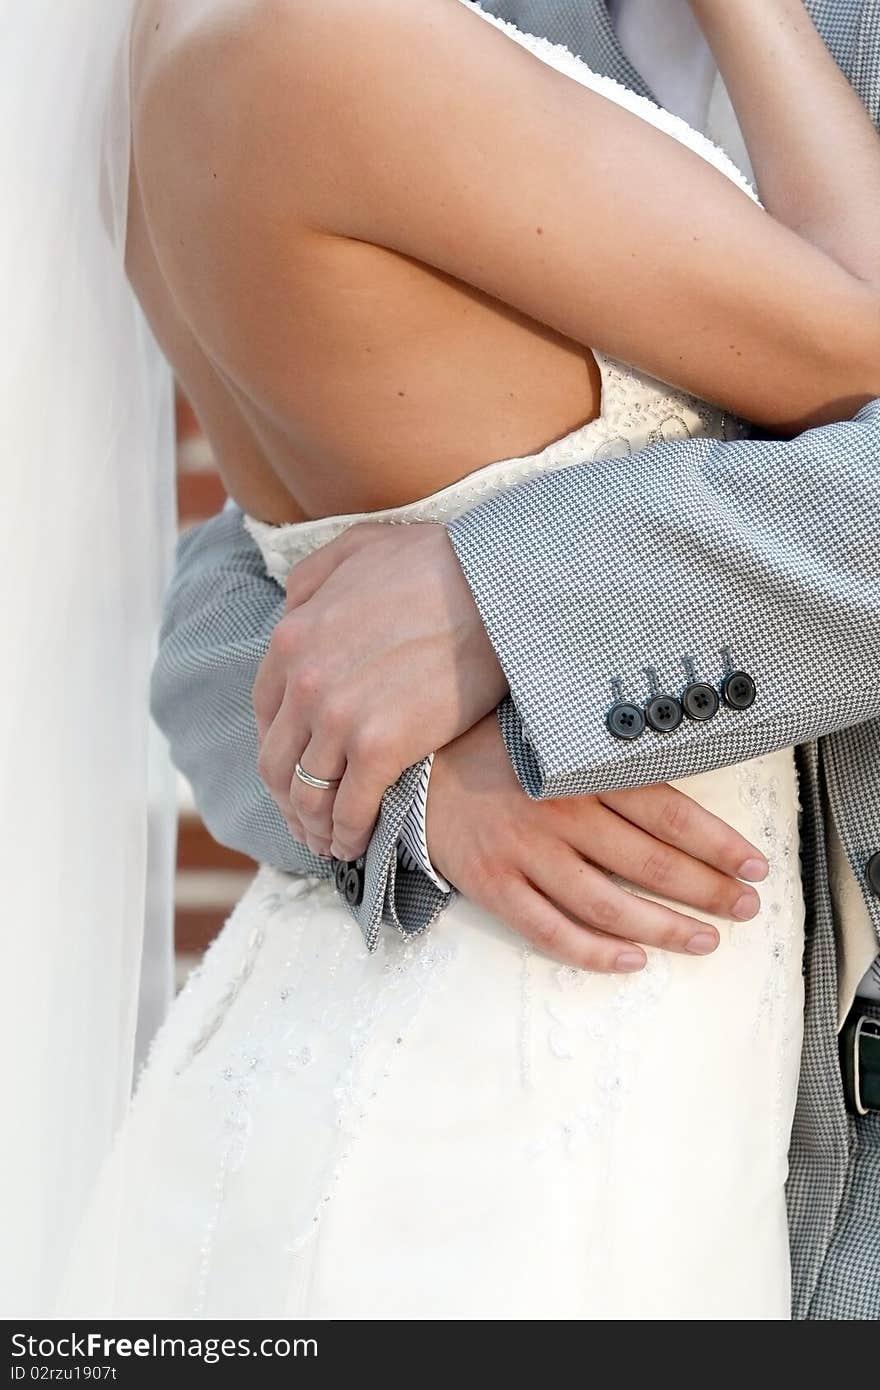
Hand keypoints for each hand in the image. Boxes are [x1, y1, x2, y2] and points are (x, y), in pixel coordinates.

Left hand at [253, 522, 505, 857]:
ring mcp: (338, 718)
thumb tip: (291, 609)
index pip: (266, 715)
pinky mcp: (381, 746)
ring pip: (309, 792)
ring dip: (314, 826)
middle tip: (304, 822)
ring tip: (328, 843)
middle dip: (288, 800)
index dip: (278, 752)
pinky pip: (351, 807)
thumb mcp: (355, 547)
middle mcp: (304, 683)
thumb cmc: (438, 560)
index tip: (294, 773)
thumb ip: (311, 580)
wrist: (495, 585)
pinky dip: (347, 834)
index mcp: (291, 638)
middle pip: (278, 763)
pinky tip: (355, 844)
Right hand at [427, 715, 768, 971]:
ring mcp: (524, 853)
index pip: (667, 812)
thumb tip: (675, 762)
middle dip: (707, 890)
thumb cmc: (489, 745)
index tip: (755, 865)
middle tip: (745, 908)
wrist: (408, 765)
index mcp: (579, 770)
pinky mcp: (493, 885)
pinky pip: (550, 931)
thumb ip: (602, 750)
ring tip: (704, 942)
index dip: (717, 843)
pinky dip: (594, 952)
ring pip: (608, 905)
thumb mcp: (548, 731)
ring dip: (664, 928)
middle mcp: (558, 813)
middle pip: (649, 863)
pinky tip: (632, 961)